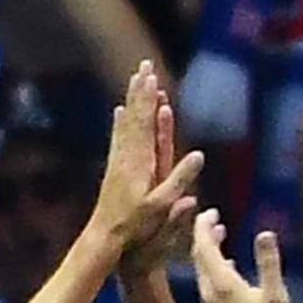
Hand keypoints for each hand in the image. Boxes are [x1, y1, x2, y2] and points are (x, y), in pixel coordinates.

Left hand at [93, 64, 204, 260]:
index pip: (145, 123)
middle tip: (144, 66)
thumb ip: (179, 179)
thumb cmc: (135, 225)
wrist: (104, 236)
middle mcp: (127, 155)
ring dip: (132, 100)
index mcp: (139, 161)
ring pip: (126, 123)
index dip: (149, 99)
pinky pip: (119, 137)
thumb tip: (198, 155)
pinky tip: (120, 112)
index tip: (152, 76)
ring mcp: (119, 160)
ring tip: (135, 80)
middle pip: (135, 115)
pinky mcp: (114, 167)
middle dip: (140, 90)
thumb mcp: (161, 206)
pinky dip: (122, 121)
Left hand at [191, 211, 291, 302]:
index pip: (203, 246)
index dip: (203, 225)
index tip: (210, 211)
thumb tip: (265, 233)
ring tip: (221, 236)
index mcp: (222, 284)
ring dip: (208, 251)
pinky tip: (226, 268)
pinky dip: (212, 268)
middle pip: (198, 256)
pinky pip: (206, 284)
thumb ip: (269, 264)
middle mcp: (209, 293)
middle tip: (215, 218)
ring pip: (201, 271)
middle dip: (204, 234)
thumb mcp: (276, 296)